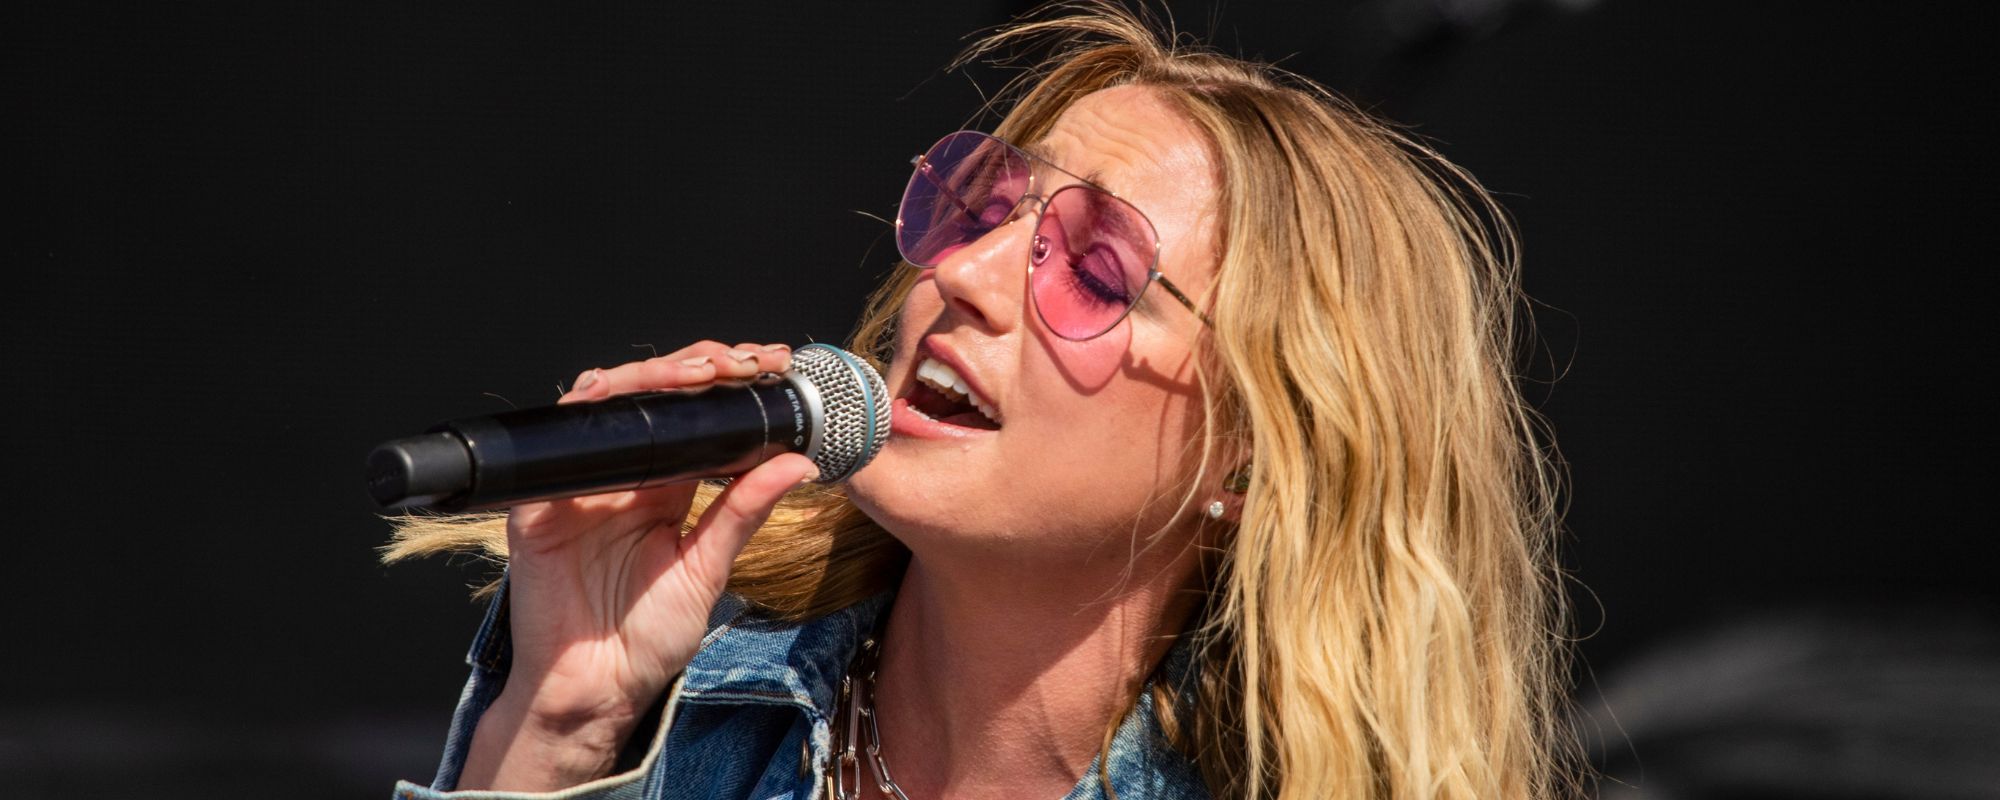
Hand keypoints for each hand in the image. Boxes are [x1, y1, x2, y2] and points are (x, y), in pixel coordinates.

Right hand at [457, 341, 811, 791]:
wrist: (594, 689)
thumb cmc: (647, 639)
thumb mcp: (707, 569)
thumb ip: (745, 513)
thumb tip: (799, 463)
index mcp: (667, 488)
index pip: (701, 417)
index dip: (734, 387)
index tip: (778, 371)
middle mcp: (626, 475)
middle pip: (659, 395)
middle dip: (705, 366)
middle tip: (750, 362)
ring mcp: (582, 480)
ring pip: (613, 400)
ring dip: (657, 374)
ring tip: (706, 371)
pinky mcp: (542, 497)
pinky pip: (561, 435)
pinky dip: (592, 403)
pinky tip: (625, 390)